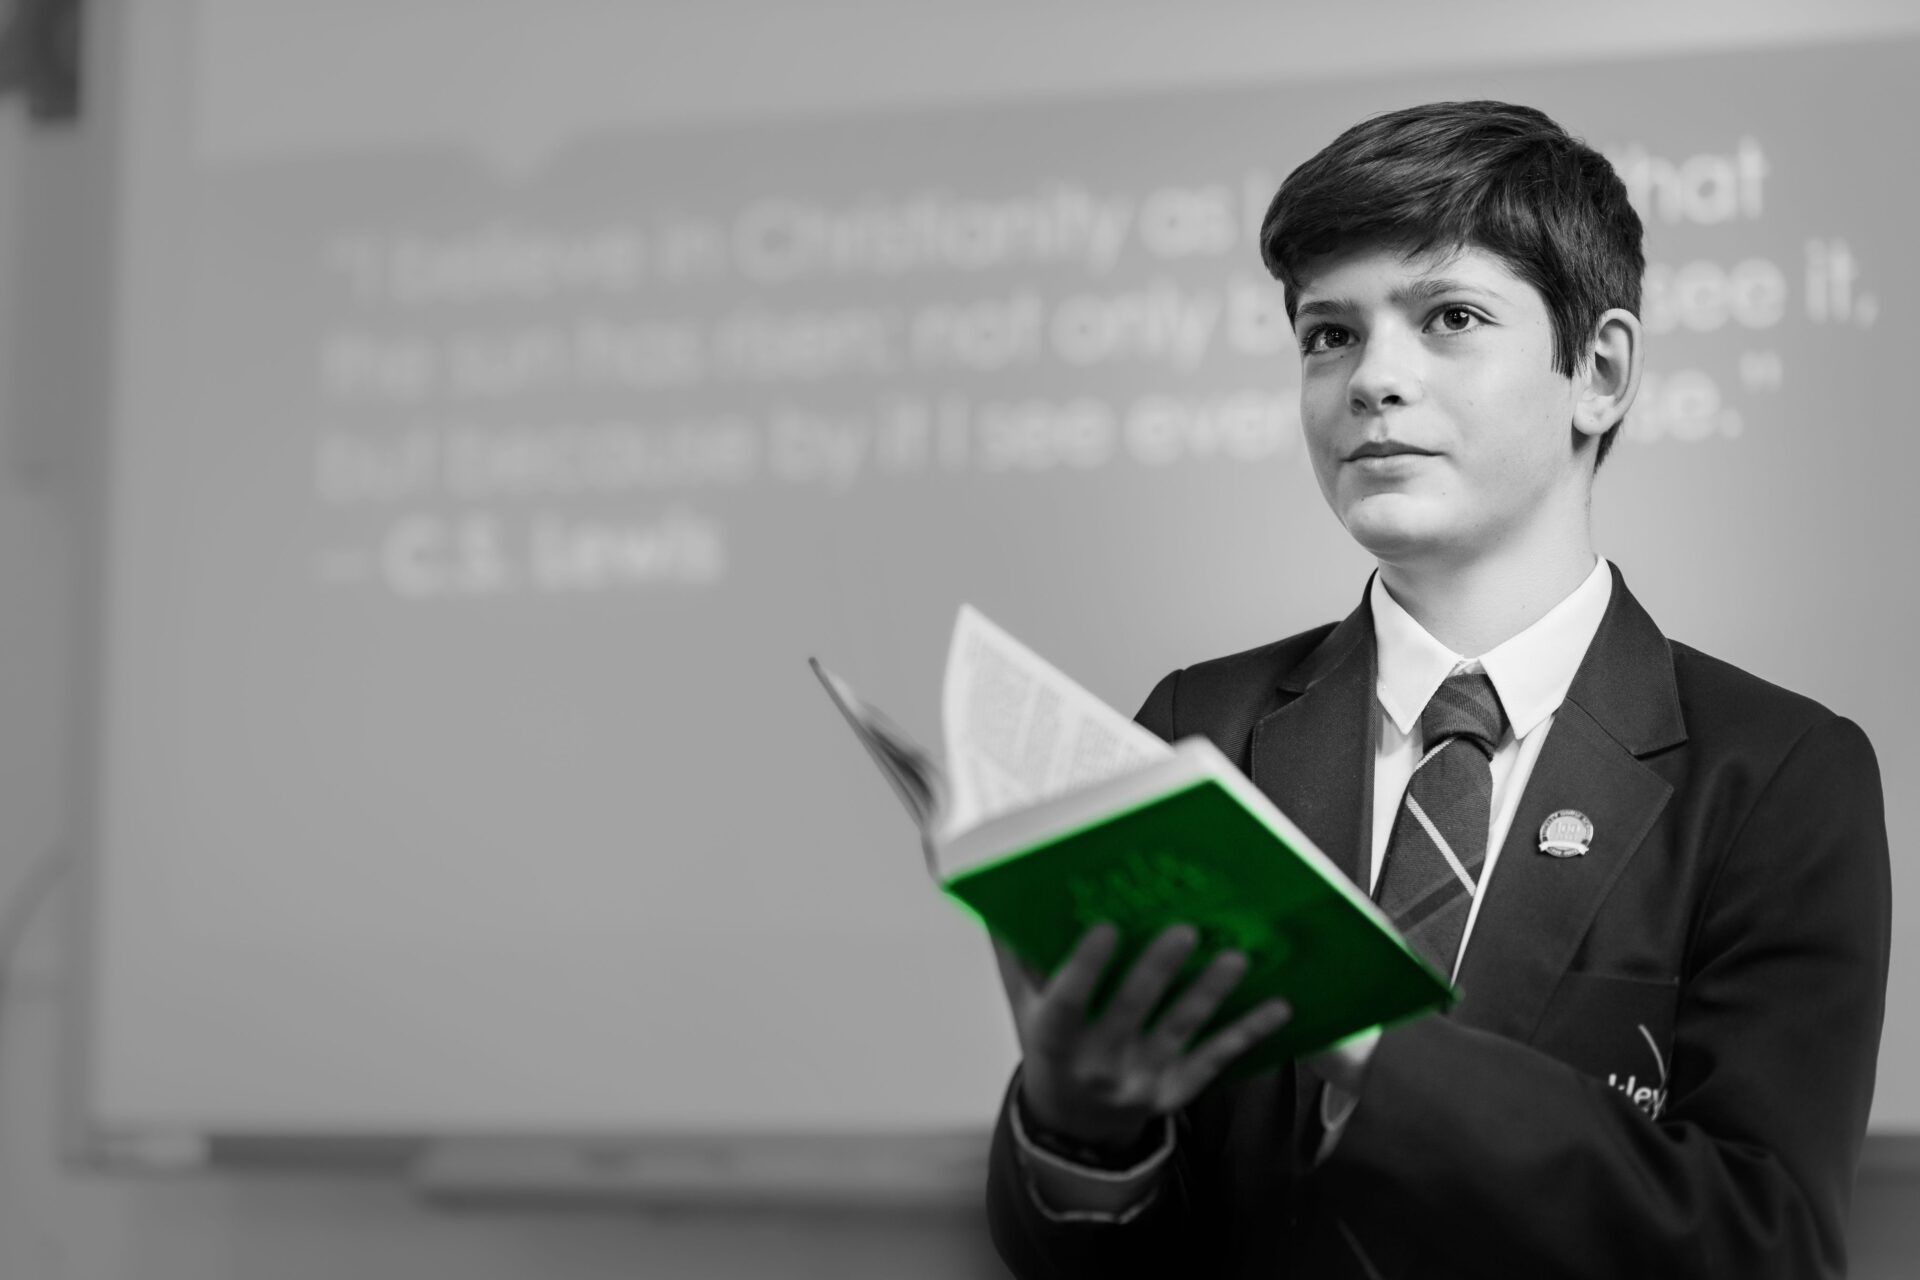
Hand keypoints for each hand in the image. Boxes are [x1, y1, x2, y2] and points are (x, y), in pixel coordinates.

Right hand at [993, 921, 1292, 1152]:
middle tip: (1185, 930)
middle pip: (1130, 1011)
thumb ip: (1016, 956)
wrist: (1076, 1124)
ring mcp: (1139, 1079)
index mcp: (1053, 1038)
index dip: (1086, 966)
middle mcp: (1096, 1063)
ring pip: (1179, 1031)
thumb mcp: (1022, 1008)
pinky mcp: (1176, 1091)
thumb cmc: (1051, 1047)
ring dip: (1209, 994)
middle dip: (1157, 971)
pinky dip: (1247, 1032)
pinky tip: (1278, 1007)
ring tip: (1237, 959)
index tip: (1106, 926)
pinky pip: (1214, 1058)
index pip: (1068, 1001)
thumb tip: (1005, 893)